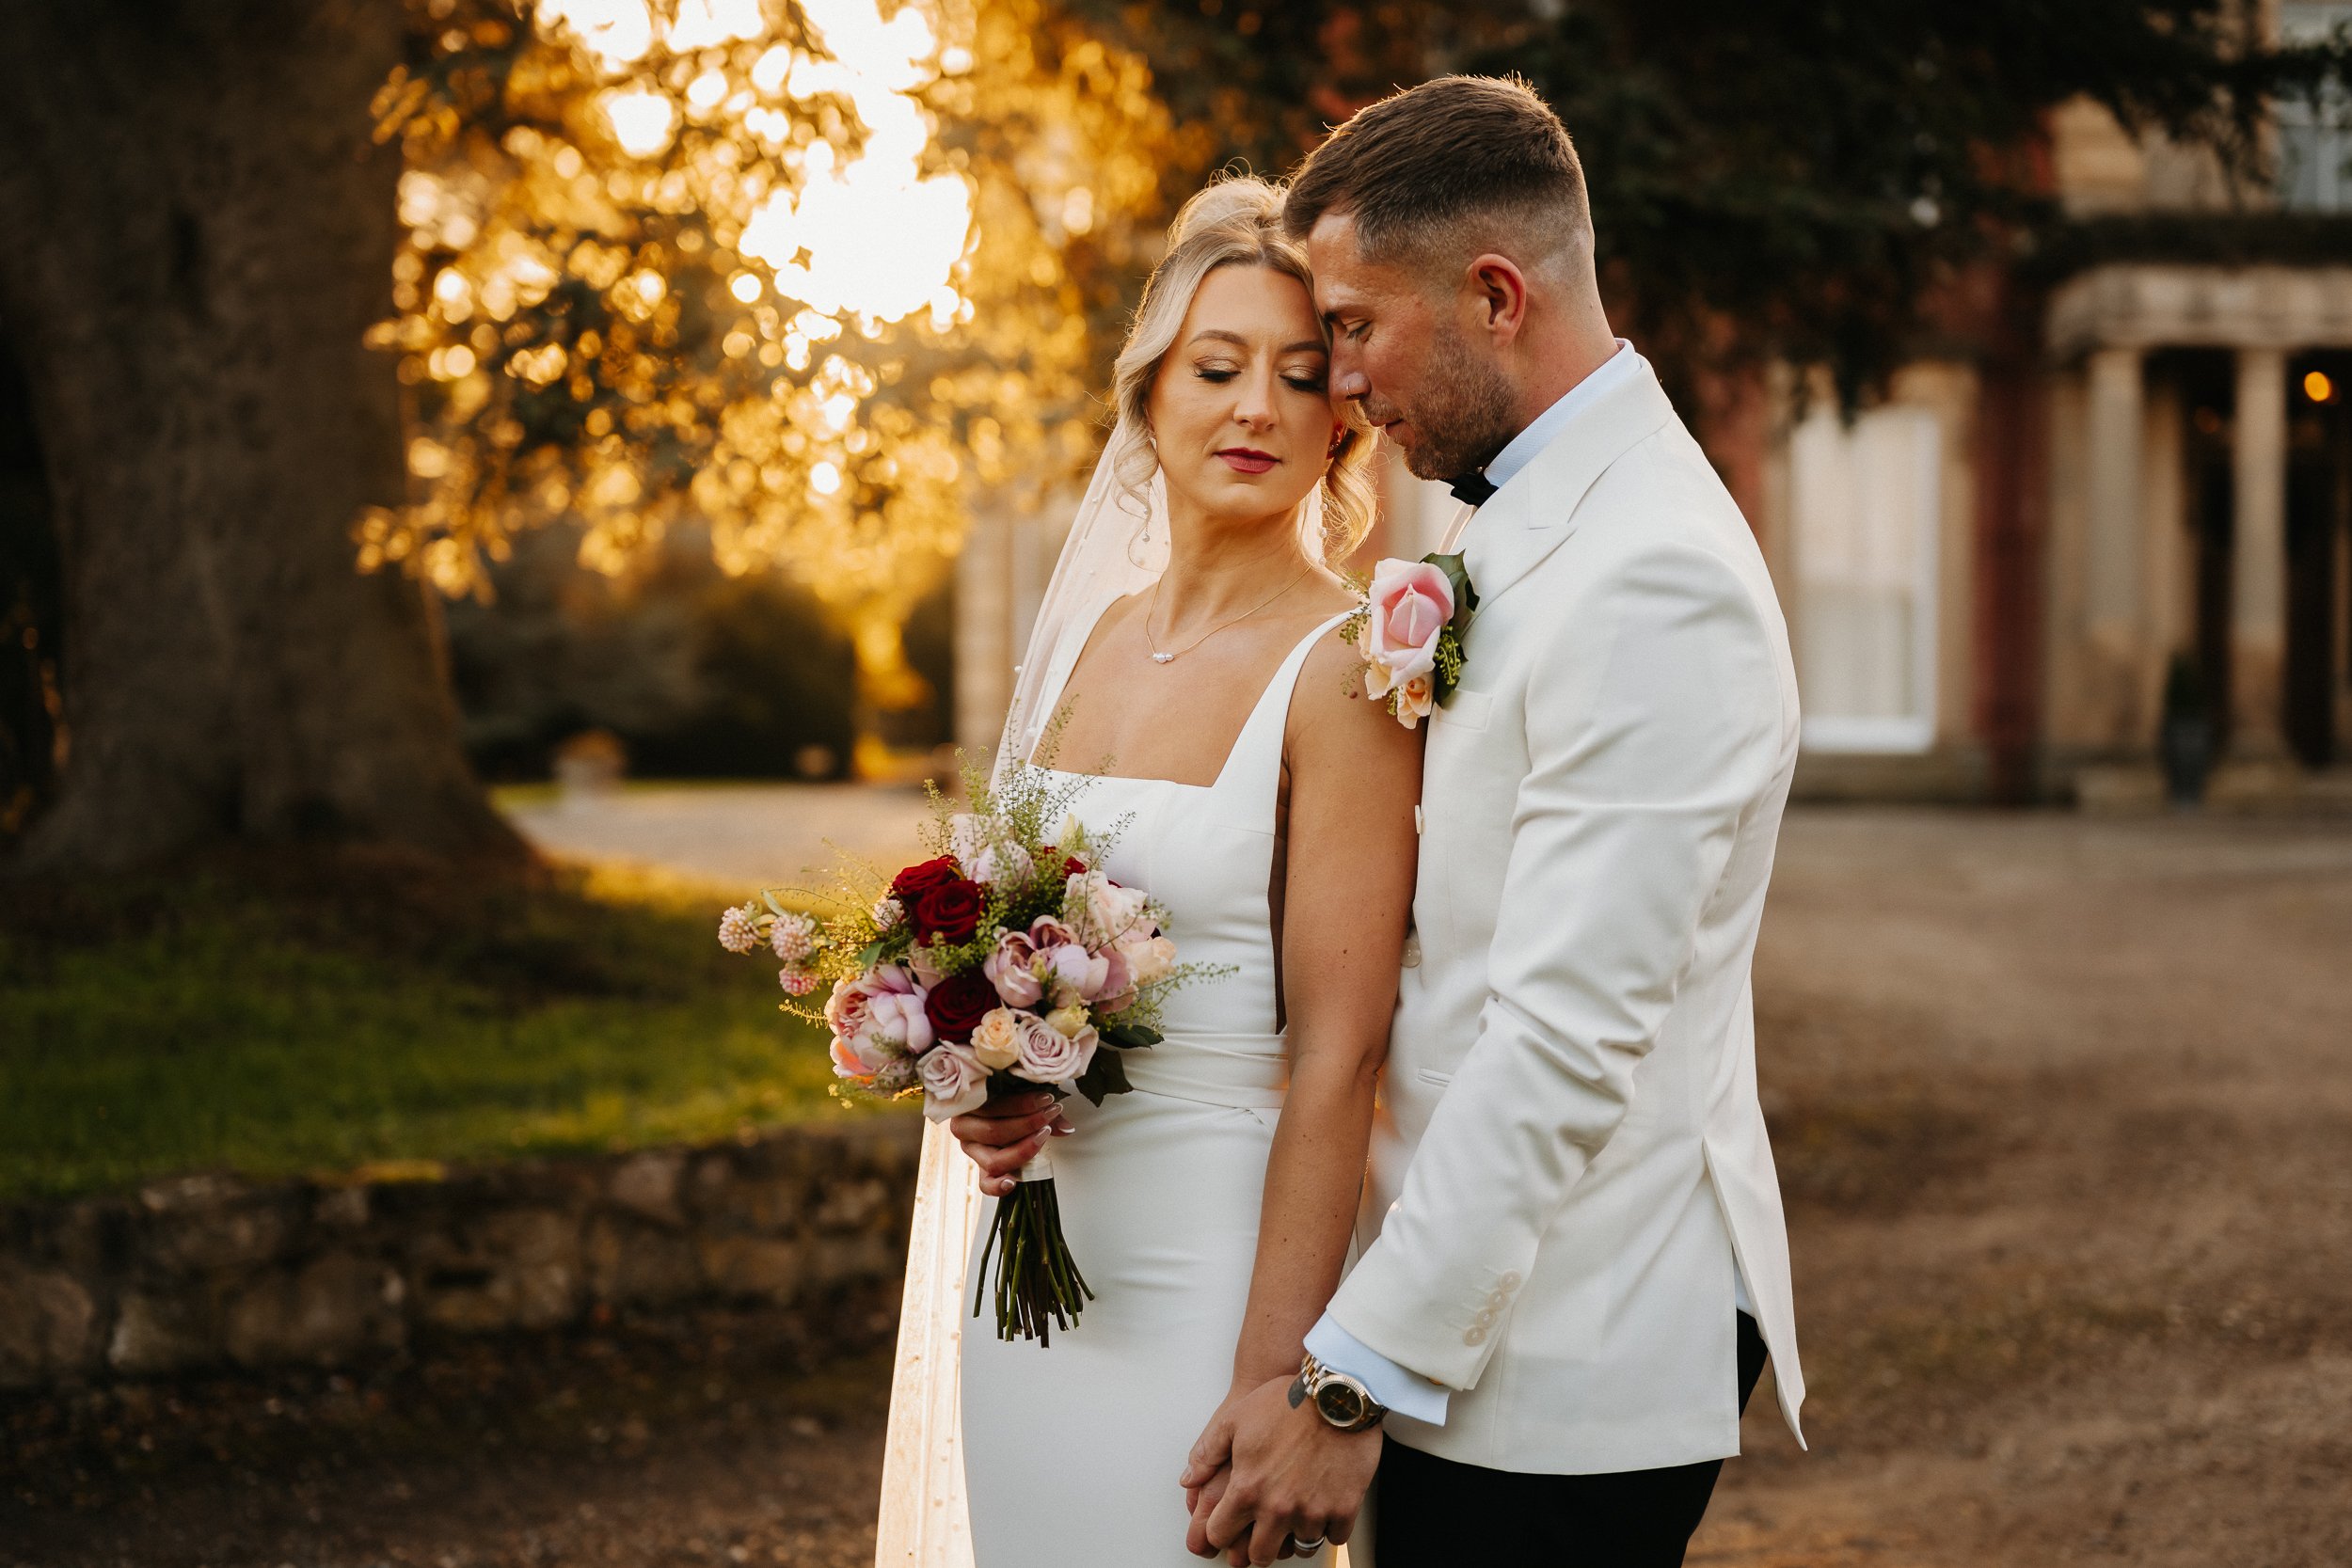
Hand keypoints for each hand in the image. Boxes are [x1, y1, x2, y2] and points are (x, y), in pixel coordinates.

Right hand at [946, 1090, 1070, 1197]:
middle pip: (994, 1132)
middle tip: (1049, 1117)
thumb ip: (1043, 1110)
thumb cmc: (1014, 1102)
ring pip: (994, 1160)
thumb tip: (1067, 1129)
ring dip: (1023, 1150)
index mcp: (969, 1104)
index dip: (1022, 1104)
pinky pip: (985, 1184)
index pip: (993, 1105)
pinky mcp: (980, 1170)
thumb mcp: (1024, 1099)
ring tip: (1044, 1137)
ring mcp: (971, 1151)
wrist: (1004, 1116)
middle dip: (1027, 1124)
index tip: (1047, 1100)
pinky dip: (998, 1186)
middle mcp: (963, 1128)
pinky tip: (1013, 1182)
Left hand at [1182, 1374, 1377, 1564]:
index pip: (1220, 1535)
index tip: (1229, 1529)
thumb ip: (1207, 1454)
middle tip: (1262, 1534)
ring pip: (1300, 1548)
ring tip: (1295, 1519)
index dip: (1220, 1534)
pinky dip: (1329, 1527)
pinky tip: (1324, 1509)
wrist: (1337, 1394)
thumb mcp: (1234, 1419)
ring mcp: (1312, 1512)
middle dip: (1258, 1546)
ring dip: (1296, 1536)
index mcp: (1247, 1490)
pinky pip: (1335, 1537)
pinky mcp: (1344, 1508)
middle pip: (1260, 1555)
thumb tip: (1188, 1479)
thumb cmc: (1287, 1403)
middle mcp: (1277, 1509)